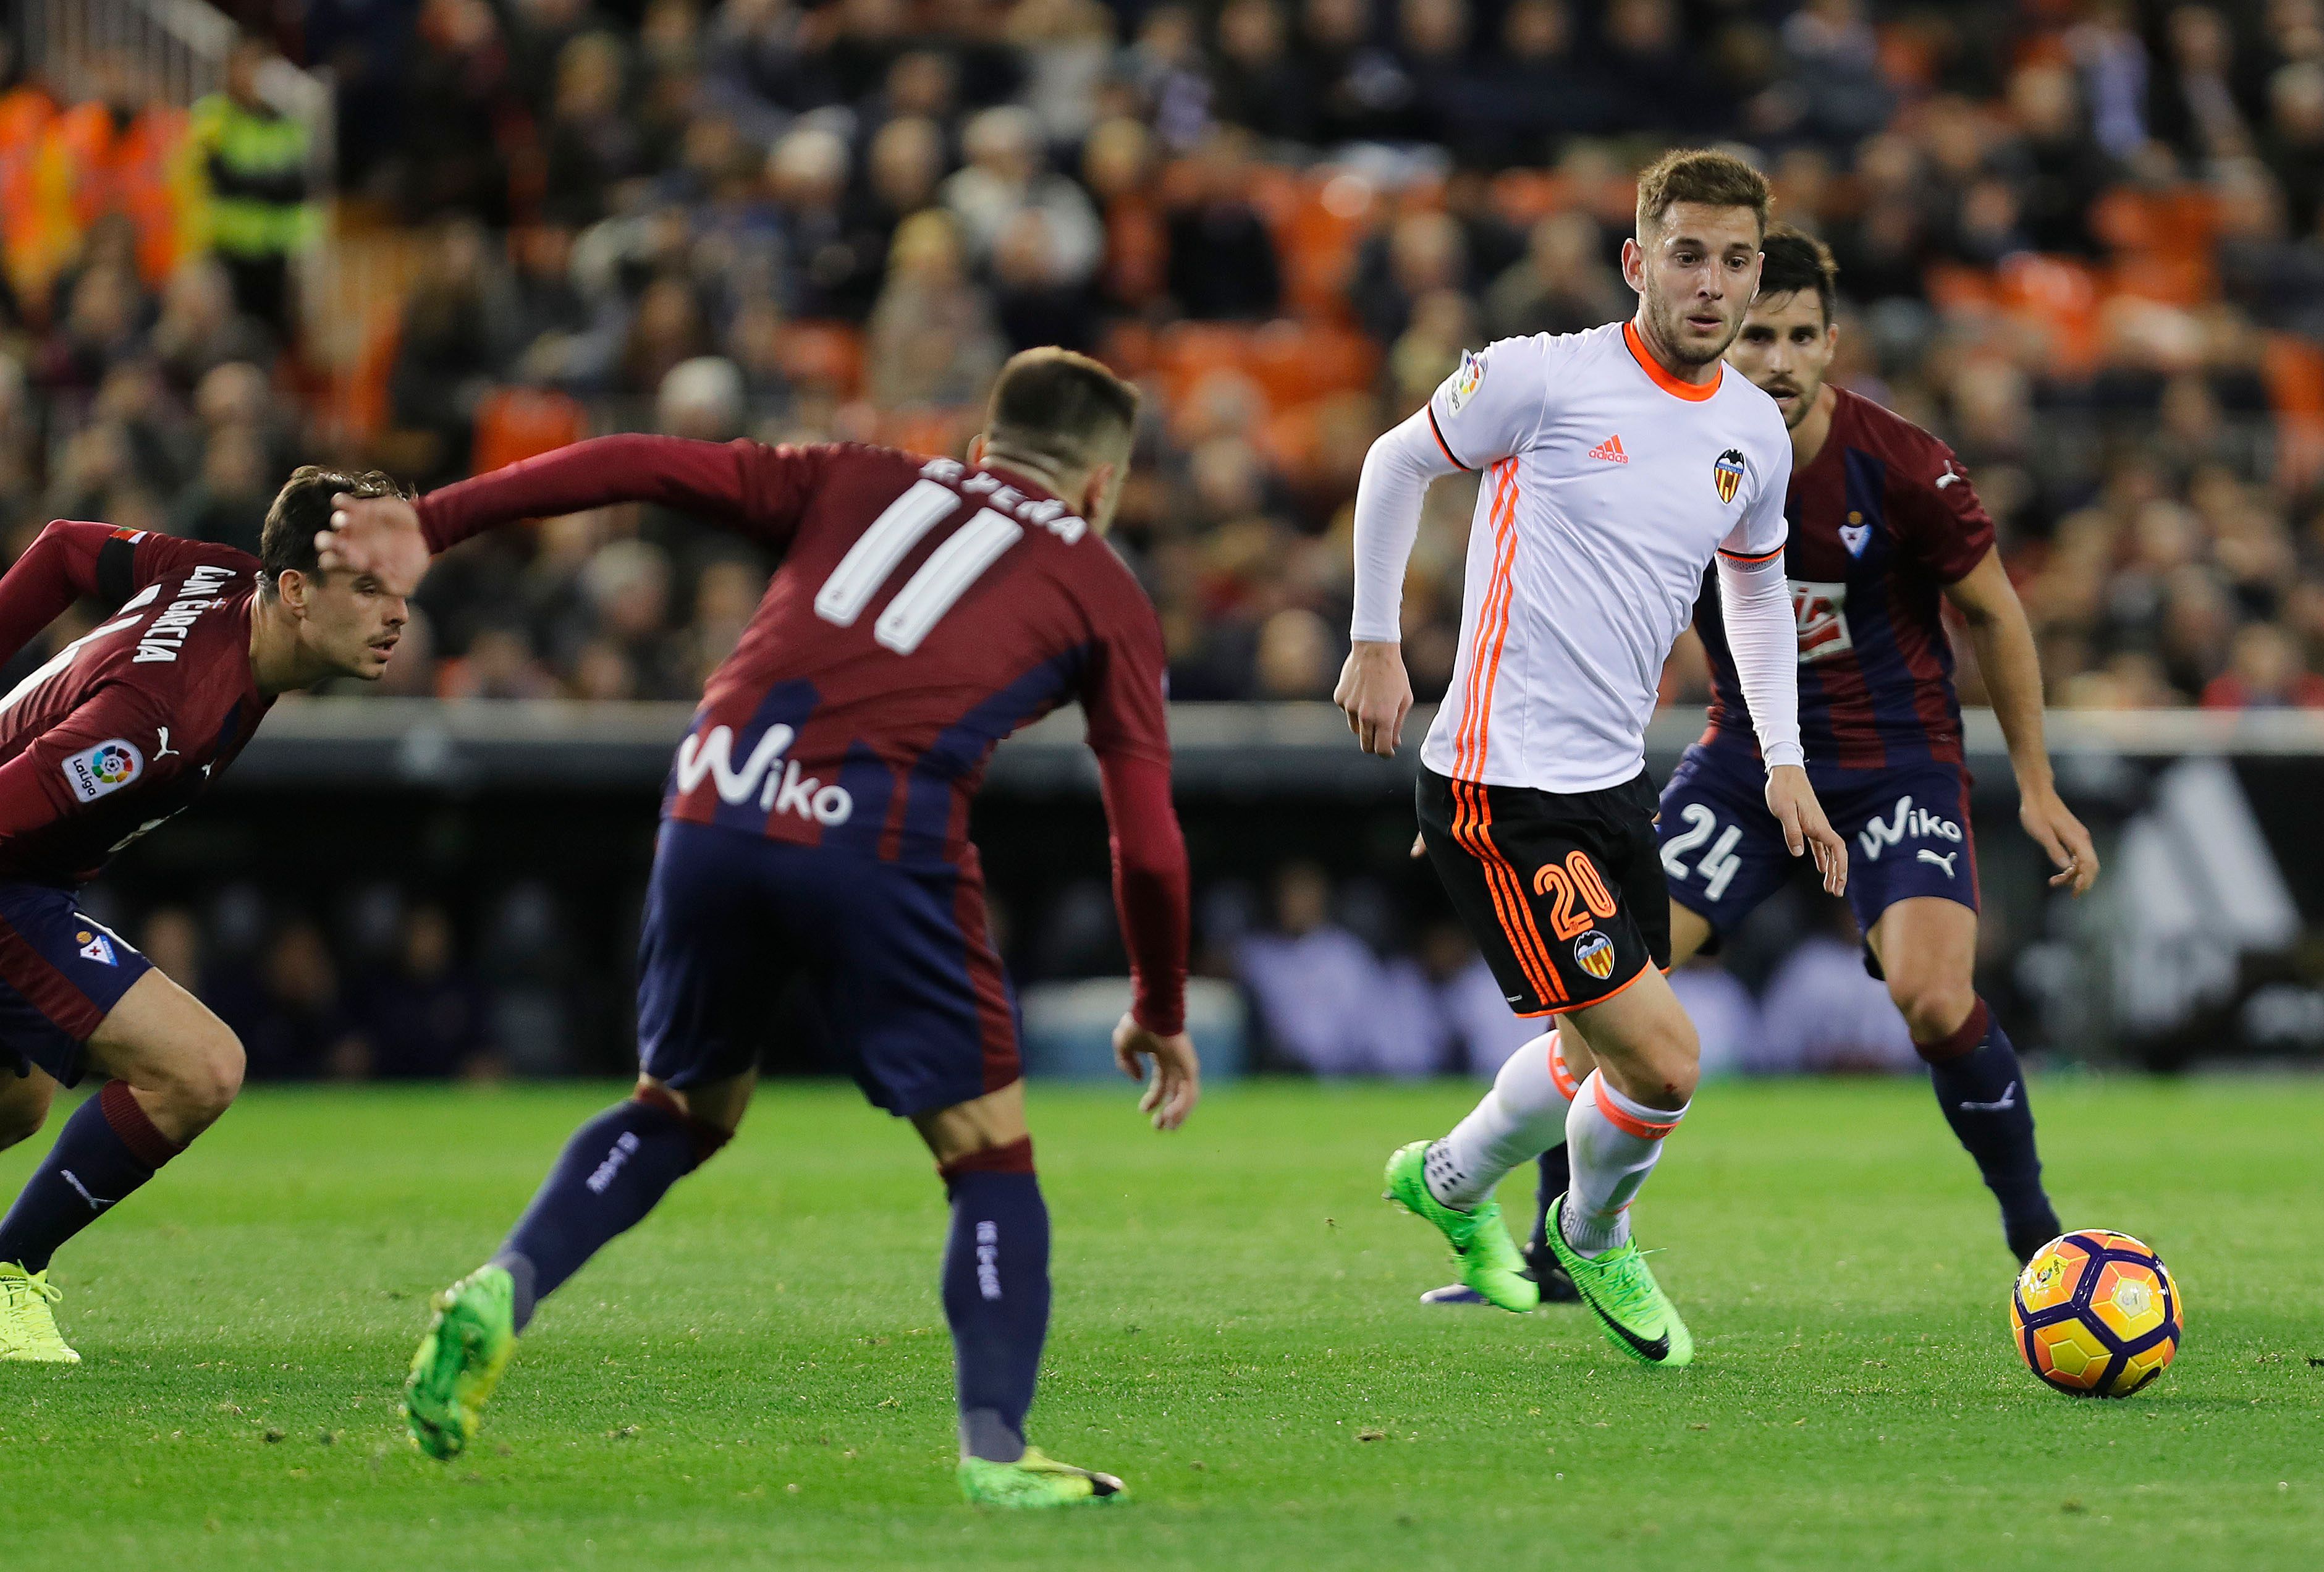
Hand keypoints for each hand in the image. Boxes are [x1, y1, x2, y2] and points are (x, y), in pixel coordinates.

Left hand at [318, 493, 430, 596]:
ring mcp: (353, 526)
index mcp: (354, 563)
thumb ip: (392, 585)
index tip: (350, 562)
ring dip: (338, 520)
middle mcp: (348, 544)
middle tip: (340, 543)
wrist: (421, 538)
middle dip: (328, 542)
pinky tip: (347, 504)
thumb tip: (378, 576)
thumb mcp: (404, 582)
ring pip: (336, 521)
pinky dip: (341, 502)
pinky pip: (342, 503)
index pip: (333, 564)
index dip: (336, 564)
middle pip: (327, 543)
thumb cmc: (409, 565)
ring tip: (344, 520)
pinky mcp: (361, 509)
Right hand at [1112, 1013, 1198, 1130]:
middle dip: (1167, 1113)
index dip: (1152, 1100)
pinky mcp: (1190, 1067)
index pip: (1161, 1084)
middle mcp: (1175, 1063)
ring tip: (1168, 1128)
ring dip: (1177, 1114)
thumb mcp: (1123, 1045)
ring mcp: (1184, 1066)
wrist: (1151, 1012)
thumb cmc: (1138, 1024)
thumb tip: (1138, 1079)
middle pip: (1175, 1094)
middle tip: (1159, 1127)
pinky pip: (1189, 1093)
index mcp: (1162, 1058)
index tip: (1142, 1110)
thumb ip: (1126, 1063)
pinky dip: (1182, 1106)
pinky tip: (1170, 1115)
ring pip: (1185, 1097)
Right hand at [1334, 640, 1412, 757]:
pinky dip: (1354, 708)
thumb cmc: (1394, 674)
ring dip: (1364, 725)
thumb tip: (1393, 743)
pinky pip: (1347, 712)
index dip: (1386, 754)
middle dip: (1374, 745)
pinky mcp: (1339, 698)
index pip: (1381, 749)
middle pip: (1366, 745)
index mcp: (1384, 718)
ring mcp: (1349, 707)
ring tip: (1373, 704)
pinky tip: (1363, 691)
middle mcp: (1365, 716)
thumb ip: (1398, 724)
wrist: (1374, 650)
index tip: (1388, 752)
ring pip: (1356, 728)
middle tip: (1381, 737)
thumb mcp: (1404, 700)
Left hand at [1765, 763, 1846, 895]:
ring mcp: (1816, 825)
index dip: (1841, 866)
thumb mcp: (1784, 811)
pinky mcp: (1809, 823)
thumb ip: (1791, 832)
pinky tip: (1821, 868)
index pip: (1837, 848)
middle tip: (1836, 892)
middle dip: (1838, 874)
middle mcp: (1821, 826)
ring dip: (1831, 869)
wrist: (1784, 771)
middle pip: (1836, 854)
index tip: (1840, 882)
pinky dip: (1822, 857)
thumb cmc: (1783, 789)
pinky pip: (1820, 845)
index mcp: (1818, 824)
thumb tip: (1798, 854)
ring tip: (1829, 887)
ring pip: (1829, 851)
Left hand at [2020, 780, 2098, 894]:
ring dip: (2074, 875)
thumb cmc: (2036, 811)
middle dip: (2082, 881)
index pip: (2089, 864)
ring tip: (2055, 882)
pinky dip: (2071, 867)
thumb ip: (2053, 849)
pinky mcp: (2072, 837)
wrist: (2037, 794)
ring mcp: (2078, 837)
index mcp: (2077, 838)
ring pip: (2084, 862)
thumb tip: (2065, 867)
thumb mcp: (2041, 832)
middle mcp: (2082, 838)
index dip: (2085, 880)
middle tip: (2071, 894)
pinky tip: (2060, 873)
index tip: (2076, 892)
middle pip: (2091, 866)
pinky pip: (2078, 856)